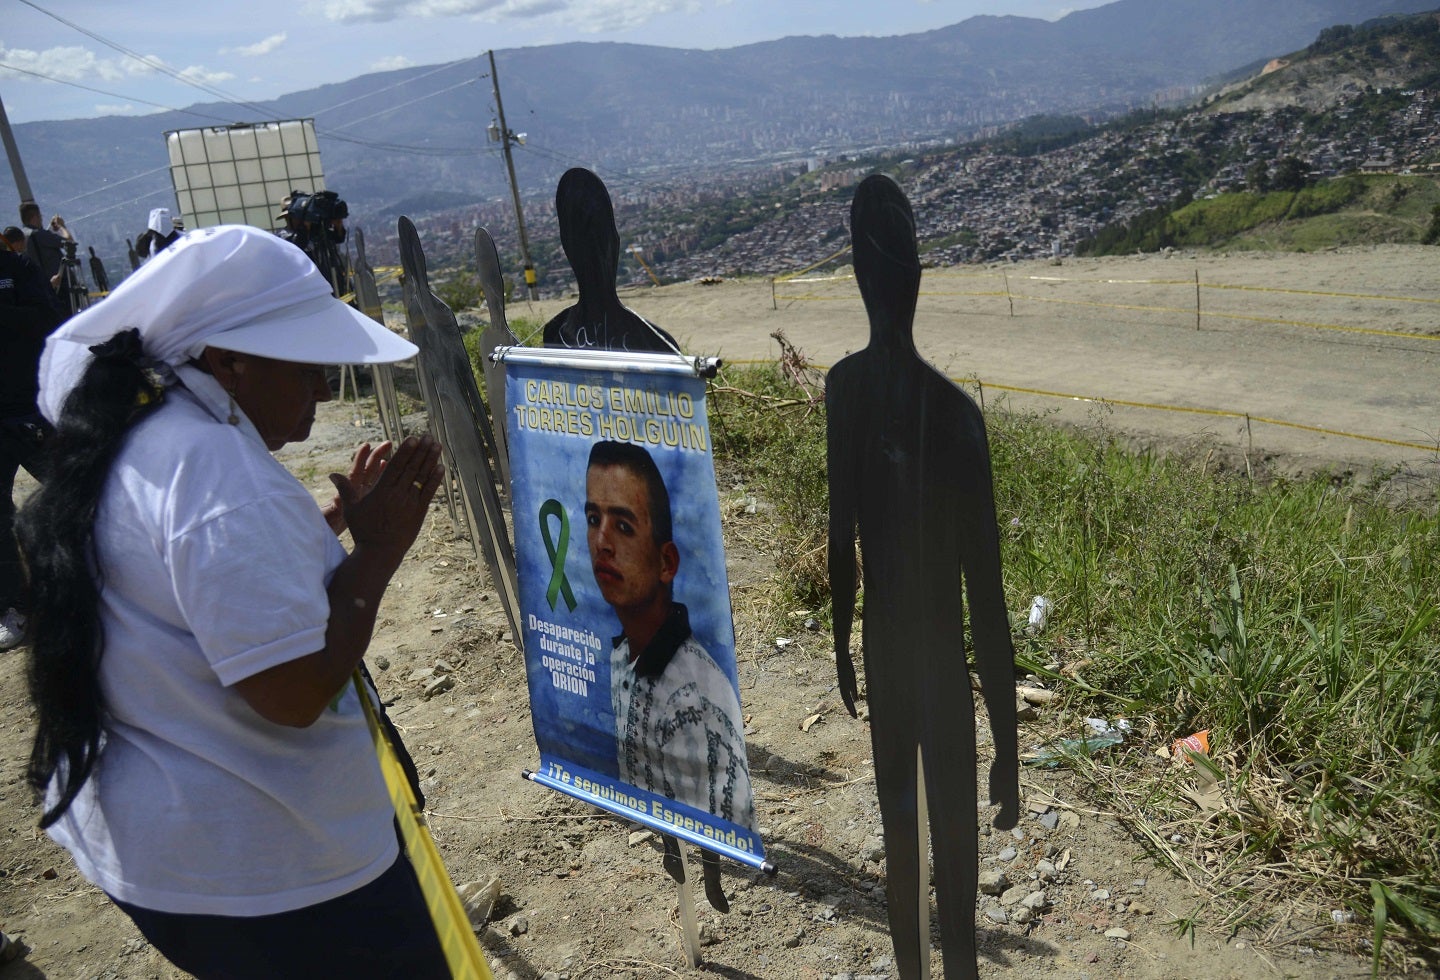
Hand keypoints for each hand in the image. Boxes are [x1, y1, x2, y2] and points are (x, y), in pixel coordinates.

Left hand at [322, 440, 392, 533]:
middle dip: (377, 456)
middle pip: (369, 470)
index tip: (367, 446)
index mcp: (348, 491)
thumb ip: (332, 507)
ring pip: (376, 478)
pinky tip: (398, 476)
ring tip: (397, 456)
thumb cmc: (329, 525)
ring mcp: (364, 496)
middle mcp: (357, 490)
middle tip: (388, 443)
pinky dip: (388, 481)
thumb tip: (330, 500)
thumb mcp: (330, 517)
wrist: (331, 533)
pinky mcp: (369, 503)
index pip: (356, 472)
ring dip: (385, 466)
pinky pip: (380, 489)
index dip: (361, 459)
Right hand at [329, 434, 443, 567]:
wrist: (380, 552)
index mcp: (382, 491)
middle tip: (429, 436)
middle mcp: (397, 494)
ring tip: (437, 445)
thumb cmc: (363, 531)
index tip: (413, 439)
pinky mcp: (419, 512)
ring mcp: (410, 503)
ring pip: (421, 477)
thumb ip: (345, 489)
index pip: (395, 466)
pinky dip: (435, 479)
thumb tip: (332, 474)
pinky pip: (429, 492)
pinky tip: (441, 467)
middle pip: (411, 468)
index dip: (405, 451)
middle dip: (421, 451)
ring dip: (430, 460)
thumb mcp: (351, 509)